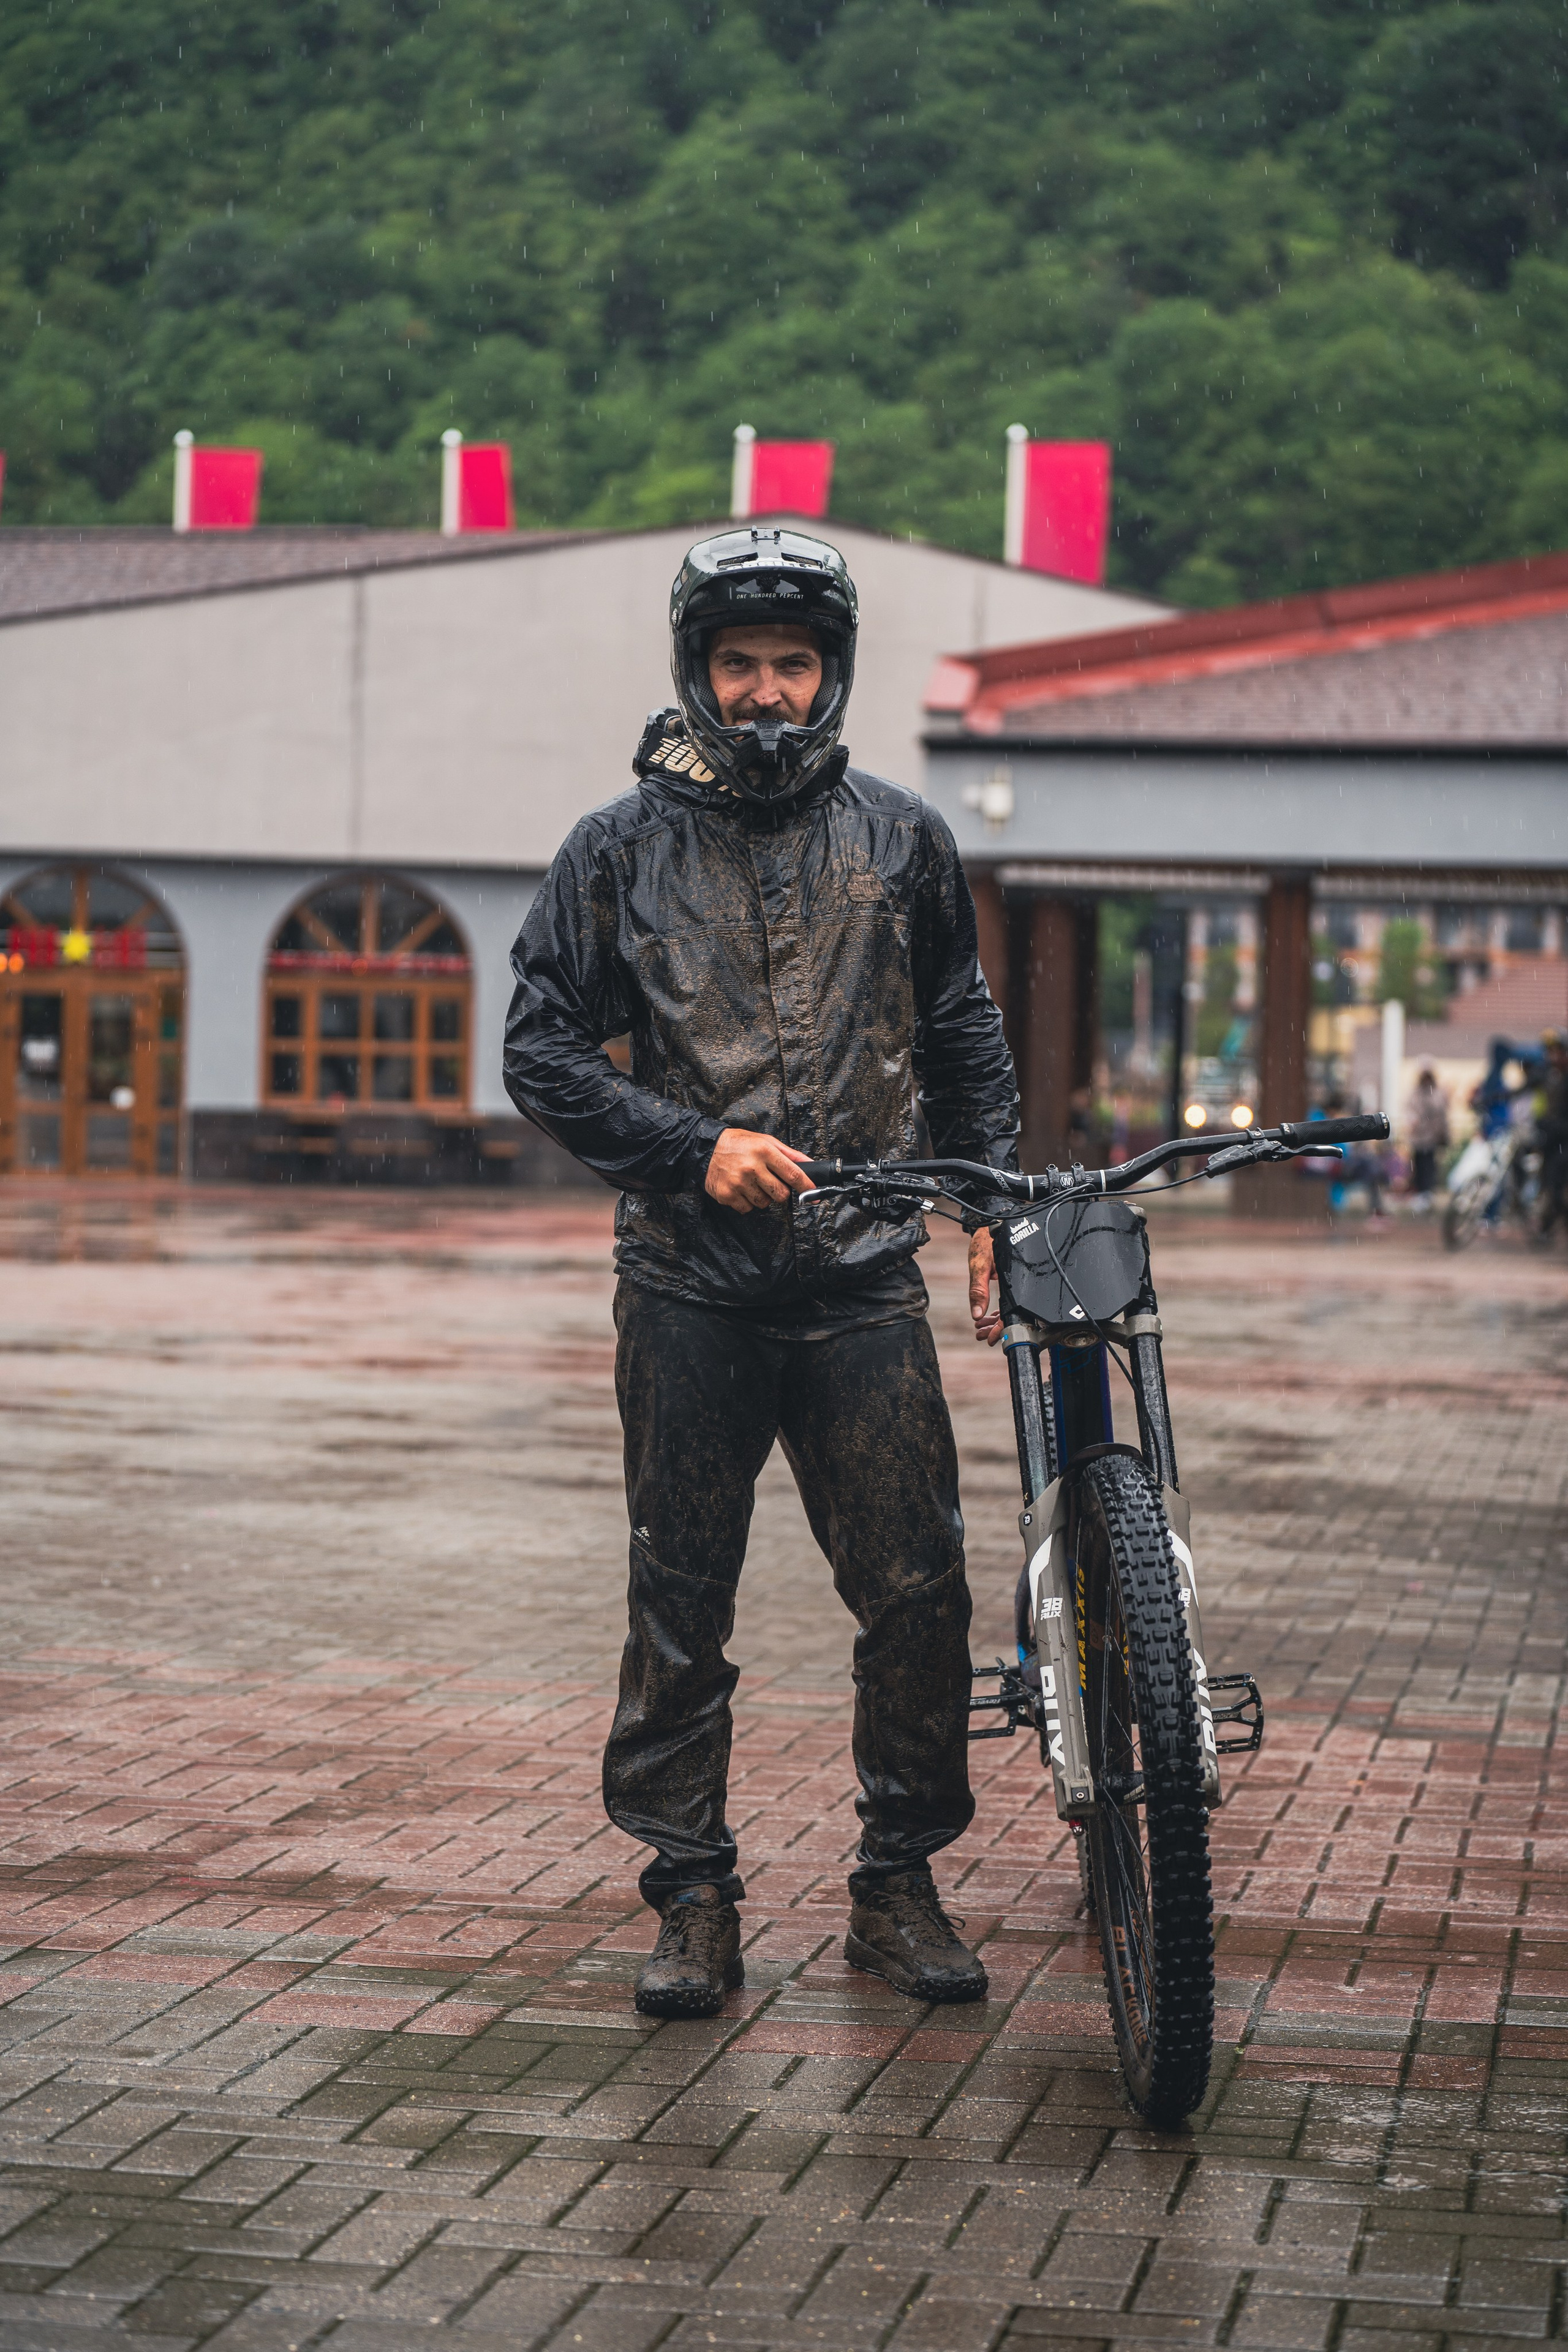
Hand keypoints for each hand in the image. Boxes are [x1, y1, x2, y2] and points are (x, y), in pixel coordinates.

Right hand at [705, 1128, 814, 1212]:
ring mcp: (739, 1183)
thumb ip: (789, 1154)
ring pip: (764, 1203)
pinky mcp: (727, 1195)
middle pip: (780, 1194)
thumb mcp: (765, 1141)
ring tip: (751, 1183)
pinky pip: (747, 1208)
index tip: (814, 1195)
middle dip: (779, 1192)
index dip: (806, 1187)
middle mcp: (752, 1167)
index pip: (793, 1174)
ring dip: (762, 1197)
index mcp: (764, 1151)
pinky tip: (740, 1188)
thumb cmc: (738, 1144)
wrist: (705, 1149)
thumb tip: (810, 1164)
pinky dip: (746, 1202)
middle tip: (769, 1183)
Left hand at [969, 1224, 1002, 1344]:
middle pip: (1009, 1314)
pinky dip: (995, 1310)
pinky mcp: (1009, 1280)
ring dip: (993, 1320)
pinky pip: (1005, 1300)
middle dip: (994, 1328)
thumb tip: (976, 1314)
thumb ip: (978, 1290)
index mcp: (1013, 1283)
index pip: (1009, 1314)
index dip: (1001, 1330)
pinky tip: (986, 1315)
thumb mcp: (980, 1265)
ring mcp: (1014, 1283)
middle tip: (980, 1336)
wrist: (994, 1223)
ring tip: (980, 1328)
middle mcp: (1016, 1285)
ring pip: (1007, 1308)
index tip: (990, 1340)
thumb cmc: (988, 1241)